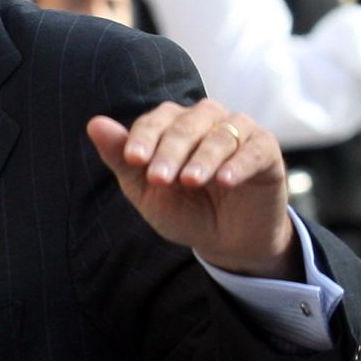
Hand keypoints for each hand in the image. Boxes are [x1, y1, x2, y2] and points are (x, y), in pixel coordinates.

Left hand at [87, 100, 299, 279]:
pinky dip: (238, 163)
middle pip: (185, 126)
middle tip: (159, 179)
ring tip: (190, 181)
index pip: (155, 121)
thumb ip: (121, 158)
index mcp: (173, 125)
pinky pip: (254, 149)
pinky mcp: (266, 150)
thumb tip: (94, 123)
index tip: (133, 160)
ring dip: (202, 157)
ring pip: (220, 134)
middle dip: (169, 151)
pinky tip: (224, 181)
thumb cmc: (182, 210)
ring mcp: (239, 132)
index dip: (143, 138)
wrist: (224, 240)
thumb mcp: (145, 190)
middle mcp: (206, 120)